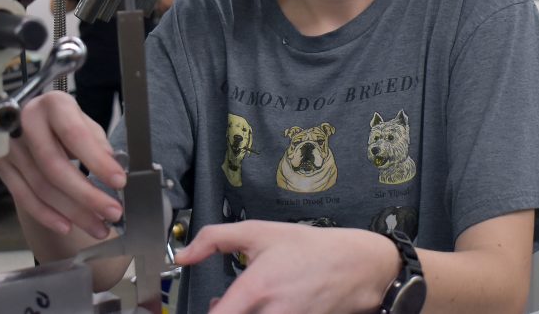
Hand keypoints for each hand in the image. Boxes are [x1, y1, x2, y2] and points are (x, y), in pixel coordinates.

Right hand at [0, 91, 124, 239]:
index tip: (119, 181)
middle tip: (112, 213)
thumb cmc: (64, 121)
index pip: (75, 135)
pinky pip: (23, 197)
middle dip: (87, 195)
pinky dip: (47, 215)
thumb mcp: (84, 121)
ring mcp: (10, 147)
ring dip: (72, 212)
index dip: (97, 161)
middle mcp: (26, 123)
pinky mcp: (3, 168)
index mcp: (54, 105)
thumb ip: (97, 142)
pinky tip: (67, 225)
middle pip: (55, 167)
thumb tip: (113, 168)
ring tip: (98, 227)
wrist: (31, 119)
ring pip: (41, 187)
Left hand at [175, 220, 399, 313]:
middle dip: (222, 313)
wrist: (356, 266)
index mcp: (256, 289)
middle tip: (220, 303)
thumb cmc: (308, 248)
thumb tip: (182, 255)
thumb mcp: (259, 232)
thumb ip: (215, 239)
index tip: (207, 303)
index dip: (209, 311)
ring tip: (242, 304)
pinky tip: (263, 309)